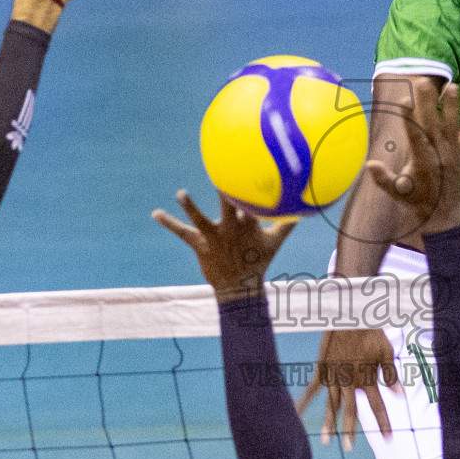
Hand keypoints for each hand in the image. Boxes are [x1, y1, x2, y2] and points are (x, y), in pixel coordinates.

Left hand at [153, 190, 293, 302]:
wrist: (239, 288)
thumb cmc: (258, 262)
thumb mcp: (275, 242)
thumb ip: (287, 224)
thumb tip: (304, 211)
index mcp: (248, 225)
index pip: (250, 203)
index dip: (250, 189)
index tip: (249, 171)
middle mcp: (231, 230)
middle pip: (227, 208)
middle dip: (223, 193)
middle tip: (218, 176)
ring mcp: (214, 239)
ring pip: (201, 220)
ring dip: (190, 207)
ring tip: (181, 194)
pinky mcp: (200, 246)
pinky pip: (182, 232)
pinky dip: (169, 222)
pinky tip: (156, 214)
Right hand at [295, 328, 397, 450]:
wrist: (351, 314)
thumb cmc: (372, 332)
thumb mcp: (386, 352)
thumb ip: (391, 375)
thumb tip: (400, 396)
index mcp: (367, 378)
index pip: (378, 405)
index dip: (383, 422)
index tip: (388, 438)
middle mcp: (349, 380)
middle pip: (351, 410)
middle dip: (351, 430)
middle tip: (350, 448)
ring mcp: (334, 376)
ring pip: (332, 404)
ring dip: (330, 422)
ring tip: (328, 441)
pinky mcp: (322, 369)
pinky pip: (312, 388)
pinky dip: (303, 401)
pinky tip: (296, 413)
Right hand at [363, 79, 459, 236]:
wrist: (444, 216)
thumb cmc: (416, 201)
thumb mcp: (397, 191)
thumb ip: (383, 178)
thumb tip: (370, 165)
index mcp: (421, 162)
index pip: (414, 136)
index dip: (409, 118)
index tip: (404, 100)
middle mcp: (439, 156)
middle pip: (433, 124)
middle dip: (428, 103)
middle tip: (424, 82)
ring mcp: (454, 154)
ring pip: (453, 125)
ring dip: (452, 105)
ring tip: (452, 85)